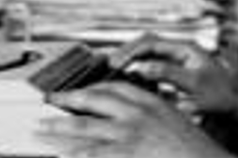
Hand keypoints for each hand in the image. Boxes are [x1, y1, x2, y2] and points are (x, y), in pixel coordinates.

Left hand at [37, 81, 234, 157]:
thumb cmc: (196, 150)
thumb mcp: (176, 122)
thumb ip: (155, 117)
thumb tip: (137, 121)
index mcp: (152, 103)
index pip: (117, 86)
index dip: (94, 87)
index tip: (82, 89)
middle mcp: (138, 114)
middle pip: (94, 100)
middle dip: (68, 99)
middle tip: (49, 101)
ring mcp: (130, 134)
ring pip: (86, 126)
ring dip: (60, 127)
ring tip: (41, 129)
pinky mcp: (127, 153)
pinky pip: (93, 153)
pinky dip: (74, 153)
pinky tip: (60, 154)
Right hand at [108, 33, 237, 123]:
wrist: (236, 104)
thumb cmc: (221, 94)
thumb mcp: (194, 84)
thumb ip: (168, 73)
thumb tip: (142, 67)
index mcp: (185, 48)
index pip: (152, 42)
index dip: (132, 51)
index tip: (118, 63)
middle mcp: (180, 50)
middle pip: (146, 42)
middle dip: (127, 51)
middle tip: (110, 64)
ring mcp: (177, 59)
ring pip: (147, 52)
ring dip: (130, 57)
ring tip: (114, 67)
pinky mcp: (174, 71)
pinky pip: (151, 62)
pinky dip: (137, 65)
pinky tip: (128, 74)